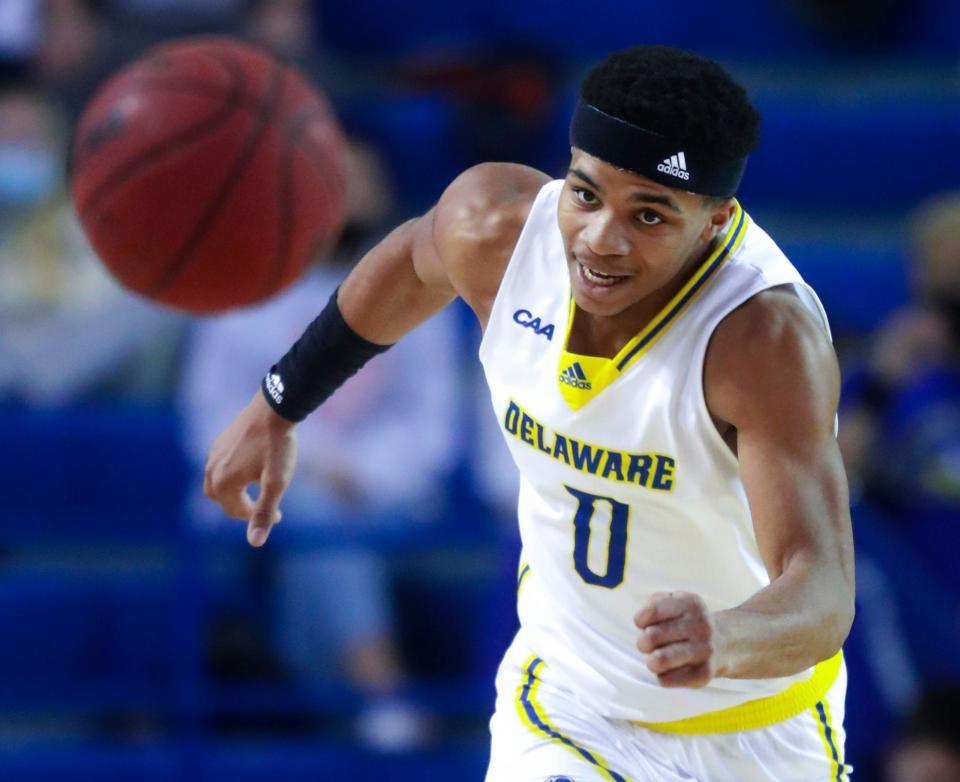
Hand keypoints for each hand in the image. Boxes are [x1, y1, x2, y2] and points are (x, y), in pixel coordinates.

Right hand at [204, 391, 296, 546]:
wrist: (274, 409)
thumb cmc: (277, 447)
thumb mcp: (276, 483)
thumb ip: (265, 513)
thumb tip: (255, 543)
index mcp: (223, 483)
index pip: (235, 511)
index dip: (256, 517)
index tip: (280, 515)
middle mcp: (211, 468)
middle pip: (222, 499)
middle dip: (239, 506)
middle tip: (261, 507)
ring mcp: (213, 452)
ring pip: (219, 481)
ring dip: (235, 490)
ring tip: (256, 490)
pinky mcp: (220, 440)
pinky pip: (220, 464)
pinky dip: (232, 473)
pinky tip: (250, 468)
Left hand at [634, 591, 722, 687]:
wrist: (725, 643)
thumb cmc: (687, 622)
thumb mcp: (676, 601)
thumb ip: (655, 603)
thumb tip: (642, 622)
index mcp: (690, 604)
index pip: (653, 611)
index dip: (640, 620)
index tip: (643, 624)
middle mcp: (700, 626)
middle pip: (651, 636)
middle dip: (643, 642)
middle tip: (648, 645)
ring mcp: (704, 650)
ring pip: (659, 660)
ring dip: (651, 661)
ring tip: (655, 659)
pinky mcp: (704, 674)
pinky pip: (666, 679)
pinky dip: (661, 676)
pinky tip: (669, 670)